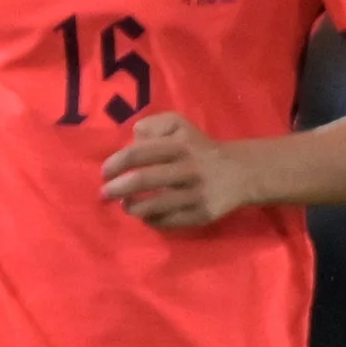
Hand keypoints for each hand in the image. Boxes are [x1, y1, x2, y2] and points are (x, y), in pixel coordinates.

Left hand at [100, 113, 253, 229]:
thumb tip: (130, 142)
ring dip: (132, 208)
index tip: (105, 173)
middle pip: (142, 181)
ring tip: (126, 205)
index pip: (137, 154)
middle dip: (116, 189)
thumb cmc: (199, 147)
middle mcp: (188, 169)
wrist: (241, 172)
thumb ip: (152, 126)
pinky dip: (151, 220)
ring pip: (154, 206)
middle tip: (105, 193)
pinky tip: (148, 215)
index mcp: (179, 145)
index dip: (114, 164)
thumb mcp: (178, 125)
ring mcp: (196, 194)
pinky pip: (169, 221)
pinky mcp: (203, 214)